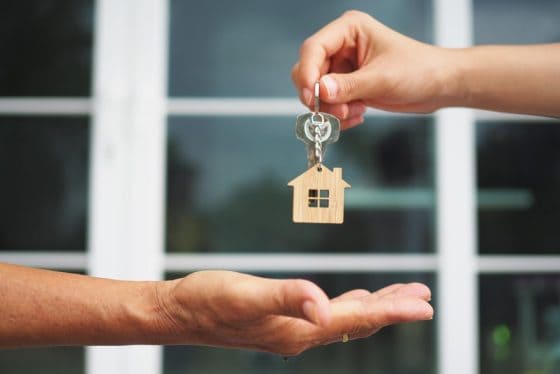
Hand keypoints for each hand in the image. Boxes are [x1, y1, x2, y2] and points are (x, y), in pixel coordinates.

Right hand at [158, 270, 432, 355]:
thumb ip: (286, 298)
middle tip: (424, 297)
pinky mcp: (284, 322)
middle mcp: (301, 334)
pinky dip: (351, 305)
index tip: (424, 304)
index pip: (356, 319)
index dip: (393, 310)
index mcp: (299, 330)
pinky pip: (330, 315)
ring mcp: (293, 330)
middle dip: (393, 308)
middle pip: (358, 321)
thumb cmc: (209, 302)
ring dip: (376, 306)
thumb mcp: (245, 296)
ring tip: (402, 295)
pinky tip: (355, 299)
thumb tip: (322, 305)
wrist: (181, 313)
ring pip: (347, 318)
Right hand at [292, 10, 456, 127]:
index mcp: (349, 30)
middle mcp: (342, 46)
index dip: (307, 72)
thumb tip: (320, 91)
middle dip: (320, 96)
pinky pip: (329, 103)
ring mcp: (344, 67)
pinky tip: (357, 115)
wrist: (437, 86)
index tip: (311, 95)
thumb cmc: (419, 70)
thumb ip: (349, 86)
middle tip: (335, 111)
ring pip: (317, 91)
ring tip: (354, 113)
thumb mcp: (382, 79)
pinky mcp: (347, 85)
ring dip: (331, 108)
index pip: (314, 48)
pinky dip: (338, 114)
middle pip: (310, 71)